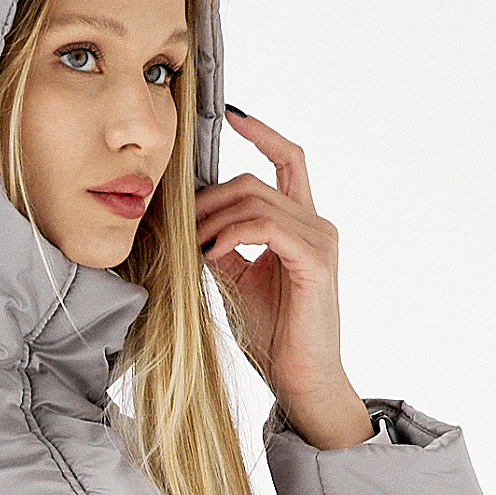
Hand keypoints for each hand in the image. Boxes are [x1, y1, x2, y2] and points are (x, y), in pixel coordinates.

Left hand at [196, 108, 372, 449]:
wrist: (301, 380)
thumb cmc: (273, 336)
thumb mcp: (236, 279)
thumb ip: (221, 244)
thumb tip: (187, 220)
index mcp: (299, 224)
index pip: (286, 159)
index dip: (259, 132)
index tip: (229, 114)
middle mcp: (315, 224)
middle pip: (254, 180)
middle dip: (207, 196)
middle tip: (176, 223)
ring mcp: (319, 239)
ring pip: (257, 198)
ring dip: (213, 217)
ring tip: (190, 244)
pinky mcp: (315, 260)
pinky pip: (267, 225)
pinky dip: (232, 233)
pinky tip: (211, 252)